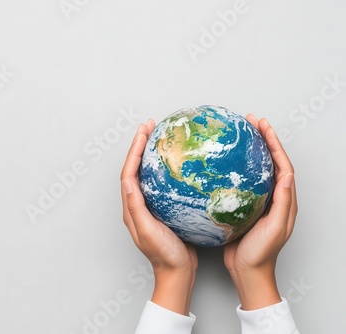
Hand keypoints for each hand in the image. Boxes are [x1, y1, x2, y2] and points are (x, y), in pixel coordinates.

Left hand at [121, 120, 196, 315]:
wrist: (178, 273)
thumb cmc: (165, 255)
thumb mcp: (148, 231)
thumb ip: (136, 208)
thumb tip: (128, 182)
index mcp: (131, 208)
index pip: (129, 173)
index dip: (134, 151)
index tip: (143, 132)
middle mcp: (137, 205)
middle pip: (135, 169)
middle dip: (140, 146)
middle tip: (149, 127)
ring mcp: (150, 207)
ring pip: (147, 175)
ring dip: (149, 155)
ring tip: (159, 137)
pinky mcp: (163, 209)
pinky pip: (161, 184)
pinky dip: (165, 169)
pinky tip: (177, 163)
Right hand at [224, 115, 297, 309]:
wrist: (247, 271)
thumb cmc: (262, 253)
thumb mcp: (275, 227)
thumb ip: (282, 202)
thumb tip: (287, 174)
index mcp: (284, 200)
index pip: (282, 164)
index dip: (273, 143)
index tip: (262, 126)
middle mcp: (273, 197)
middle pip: (269, 161)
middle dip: (262, 139)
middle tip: (250, 122)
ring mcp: (258, 201)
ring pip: (255, 169)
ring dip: (249, 151)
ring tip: (238, 135)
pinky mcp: (243, 206)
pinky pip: (240, 181)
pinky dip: (234, 168)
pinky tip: (221, 164)